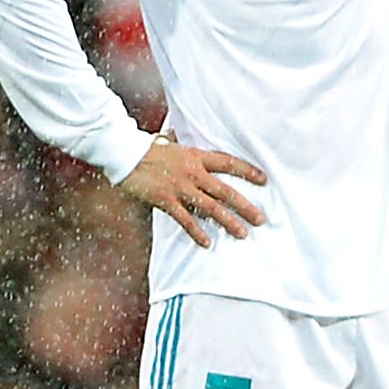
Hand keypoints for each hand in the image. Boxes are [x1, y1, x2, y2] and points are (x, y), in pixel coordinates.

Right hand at [118, 137, 268, 247]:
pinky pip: (185, 219)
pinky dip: (196, 232)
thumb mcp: (174, 145)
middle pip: (225, 191)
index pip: (228, 163)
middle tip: (261, 219)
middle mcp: (193, 172)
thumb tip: (197, 152)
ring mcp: (180, 187)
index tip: (264, 179)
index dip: (247, 171)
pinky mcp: (165, 200)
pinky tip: (207, 243)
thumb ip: (189, 153)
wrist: (124, 153)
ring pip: (210, 207)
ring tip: (242, 233)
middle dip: (245, 206)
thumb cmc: (147, 149)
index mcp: (196, 156)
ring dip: (228, 221)